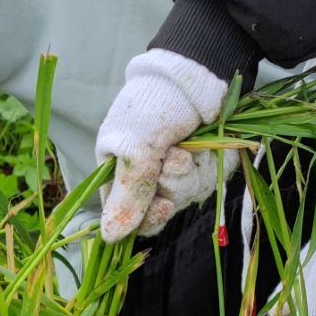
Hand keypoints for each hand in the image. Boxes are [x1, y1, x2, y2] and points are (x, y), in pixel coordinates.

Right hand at [95, 48, 228, 241]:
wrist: (193, 77)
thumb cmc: (153, 106)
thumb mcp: (136, 149)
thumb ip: (127, 194)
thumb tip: (109, 238)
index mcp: (118, 171)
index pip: (128, 216)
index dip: (147, 218)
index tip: (164, 205)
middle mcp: (145, 176)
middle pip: (160, 211)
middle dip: (173, 186)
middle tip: (177, 160)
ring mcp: (174, 173)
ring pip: (185, 198)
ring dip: (190, 173)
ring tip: (187, 146)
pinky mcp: (200, 167)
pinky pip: (205, 184)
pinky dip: (205, 166)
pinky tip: (201, 147)